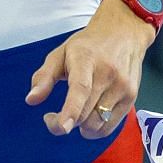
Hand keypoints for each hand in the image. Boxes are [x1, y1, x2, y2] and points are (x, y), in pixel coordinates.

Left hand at [25, 0, 154, 138]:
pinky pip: (110, 127)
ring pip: (98, 125)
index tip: (61, 127)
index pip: (80, 89)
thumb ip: (44, 77)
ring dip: (81, 127)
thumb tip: (31, 100)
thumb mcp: (60, 53)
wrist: (123, 33)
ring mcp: (123, 87)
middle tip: (52, 117)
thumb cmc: (88, 45)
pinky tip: (88, 116)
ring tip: (74, 113)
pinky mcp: (132, 98)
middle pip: (86, 113)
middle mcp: (108, 74)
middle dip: (65, 122)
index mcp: (86, 59)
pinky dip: (95, 129)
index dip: (70, 111)